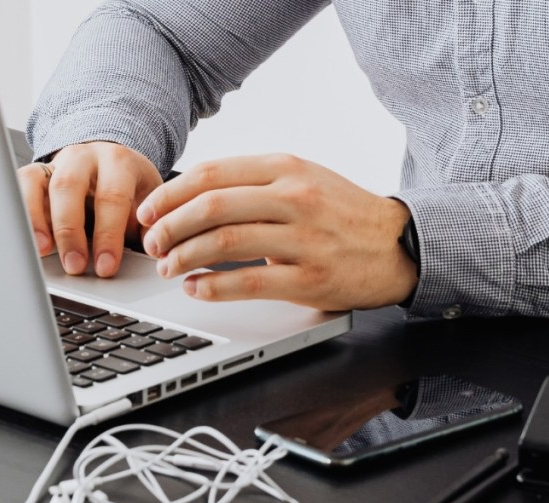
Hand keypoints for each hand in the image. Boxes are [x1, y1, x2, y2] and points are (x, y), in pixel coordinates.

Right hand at [16, 142, 162, 276]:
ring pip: (37, 184)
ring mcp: (56, 164)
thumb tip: (157, 254)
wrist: (113, 163)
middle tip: (75, 266)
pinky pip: (19, 187)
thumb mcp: (150, 202)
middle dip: (71, 231)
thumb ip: (151, 227)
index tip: (106, 266)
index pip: (112, 197)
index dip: (108, 235)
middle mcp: (84, 157)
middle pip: (70, 187)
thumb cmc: (131, 188)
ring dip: (37, 221)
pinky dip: (21, 213)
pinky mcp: (35, 174)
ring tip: (42, 253)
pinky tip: (24, 239)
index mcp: (119, 162)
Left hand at [136, 154, 418, 310]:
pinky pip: (250, 282)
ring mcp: (304, 238)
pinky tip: (196, 289)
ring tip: (168, 267)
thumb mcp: (304, 178)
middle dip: (170, 227)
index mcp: (287, 167)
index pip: (212, 173)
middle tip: (151, 244)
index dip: (170, 193)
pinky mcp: (310, 277)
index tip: (149, 212)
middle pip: (212, 206)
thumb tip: (191, 195)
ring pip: (225, 242)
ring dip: (185, 257)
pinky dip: (213, 287)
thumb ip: (255, 181)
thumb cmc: (342, 213)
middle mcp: (295, 197)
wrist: (399, 245)